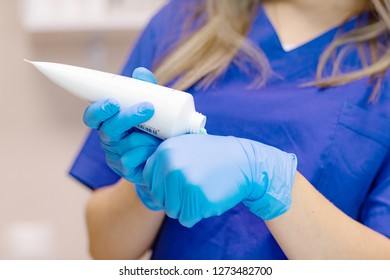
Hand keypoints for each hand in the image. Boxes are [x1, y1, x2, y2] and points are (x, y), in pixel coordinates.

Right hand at [83, 68, 161, 208]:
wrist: (165, 160)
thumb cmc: (155, 130)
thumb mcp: (152, 110)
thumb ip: (147, 90)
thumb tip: (140, 72)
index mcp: (109, 122)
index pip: (94, 116)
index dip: (98, 109)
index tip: (113, 102)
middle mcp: (109, 138)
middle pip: (109, 129)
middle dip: (127, 118)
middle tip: (147, 108)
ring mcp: (116, 156)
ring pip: (126, 144)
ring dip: (145, 137)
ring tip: (161, 136)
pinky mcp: (126, 170)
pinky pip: (134, 160)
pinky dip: (146, 154)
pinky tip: (154, 153)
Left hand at [141, 134, 296, 226]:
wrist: (244, 162)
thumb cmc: (212, 156)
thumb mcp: (184, 146)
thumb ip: (163, 159)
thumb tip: (141, 175)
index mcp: (165, 151)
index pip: (149, 181)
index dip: (163, 186)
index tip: (180, 181)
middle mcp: (171, 166)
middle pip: (159, 198)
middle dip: (175, 198)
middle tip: (194, 186)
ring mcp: (185, 183)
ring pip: (172, 211)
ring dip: (186, 207)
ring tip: (202, 190)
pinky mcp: (198, 199)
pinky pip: (187, 219)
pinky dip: (197, 214)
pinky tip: (209, 198)